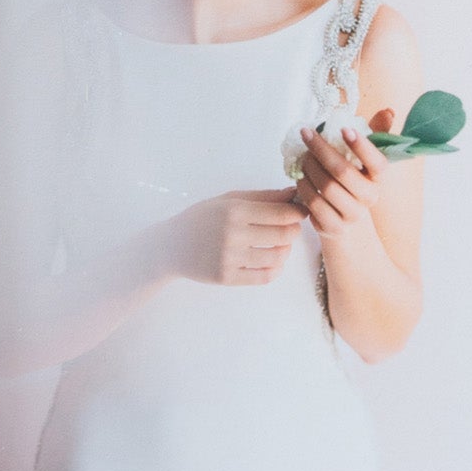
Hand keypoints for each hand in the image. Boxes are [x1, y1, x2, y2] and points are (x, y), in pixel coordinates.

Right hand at [169, 188, 305, 286]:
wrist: (170, 246)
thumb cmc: (201, 218)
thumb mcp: (226, 200)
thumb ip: (261, 197)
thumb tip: (292, 193)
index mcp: (234, 210)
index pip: (280, 214)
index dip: (297, 213)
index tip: (301, 211)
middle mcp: (232, 234)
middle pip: (283, 235)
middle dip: (293, 230)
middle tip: (291, 227)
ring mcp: (230, 258)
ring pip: (277, 257)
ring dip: (285, 250)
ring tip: (280, 244)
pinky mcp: (227, 277)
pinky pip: (265, 276)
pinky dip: (276, 268)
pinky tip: (273, 260)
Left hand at [292, 110, 394, 244]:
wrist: (349, 227)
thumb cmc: (354, 184)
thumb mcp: (365, 161)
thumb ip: (375, 135)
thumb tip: (389, 111)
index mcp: (378, 179)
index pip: (378, 163)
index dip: (362, 146)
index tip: (344, 129)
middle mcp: (369, 198)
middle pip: (342, 171)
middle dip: (320, 149)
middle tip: (306, 133)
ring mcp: (352, 215)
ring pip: (325, 187)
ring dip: (309, 167)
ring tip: (302, 155)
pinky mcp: (334, 227)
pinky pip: (314, 204)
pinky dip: (303, 186)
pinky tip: (300, 176)